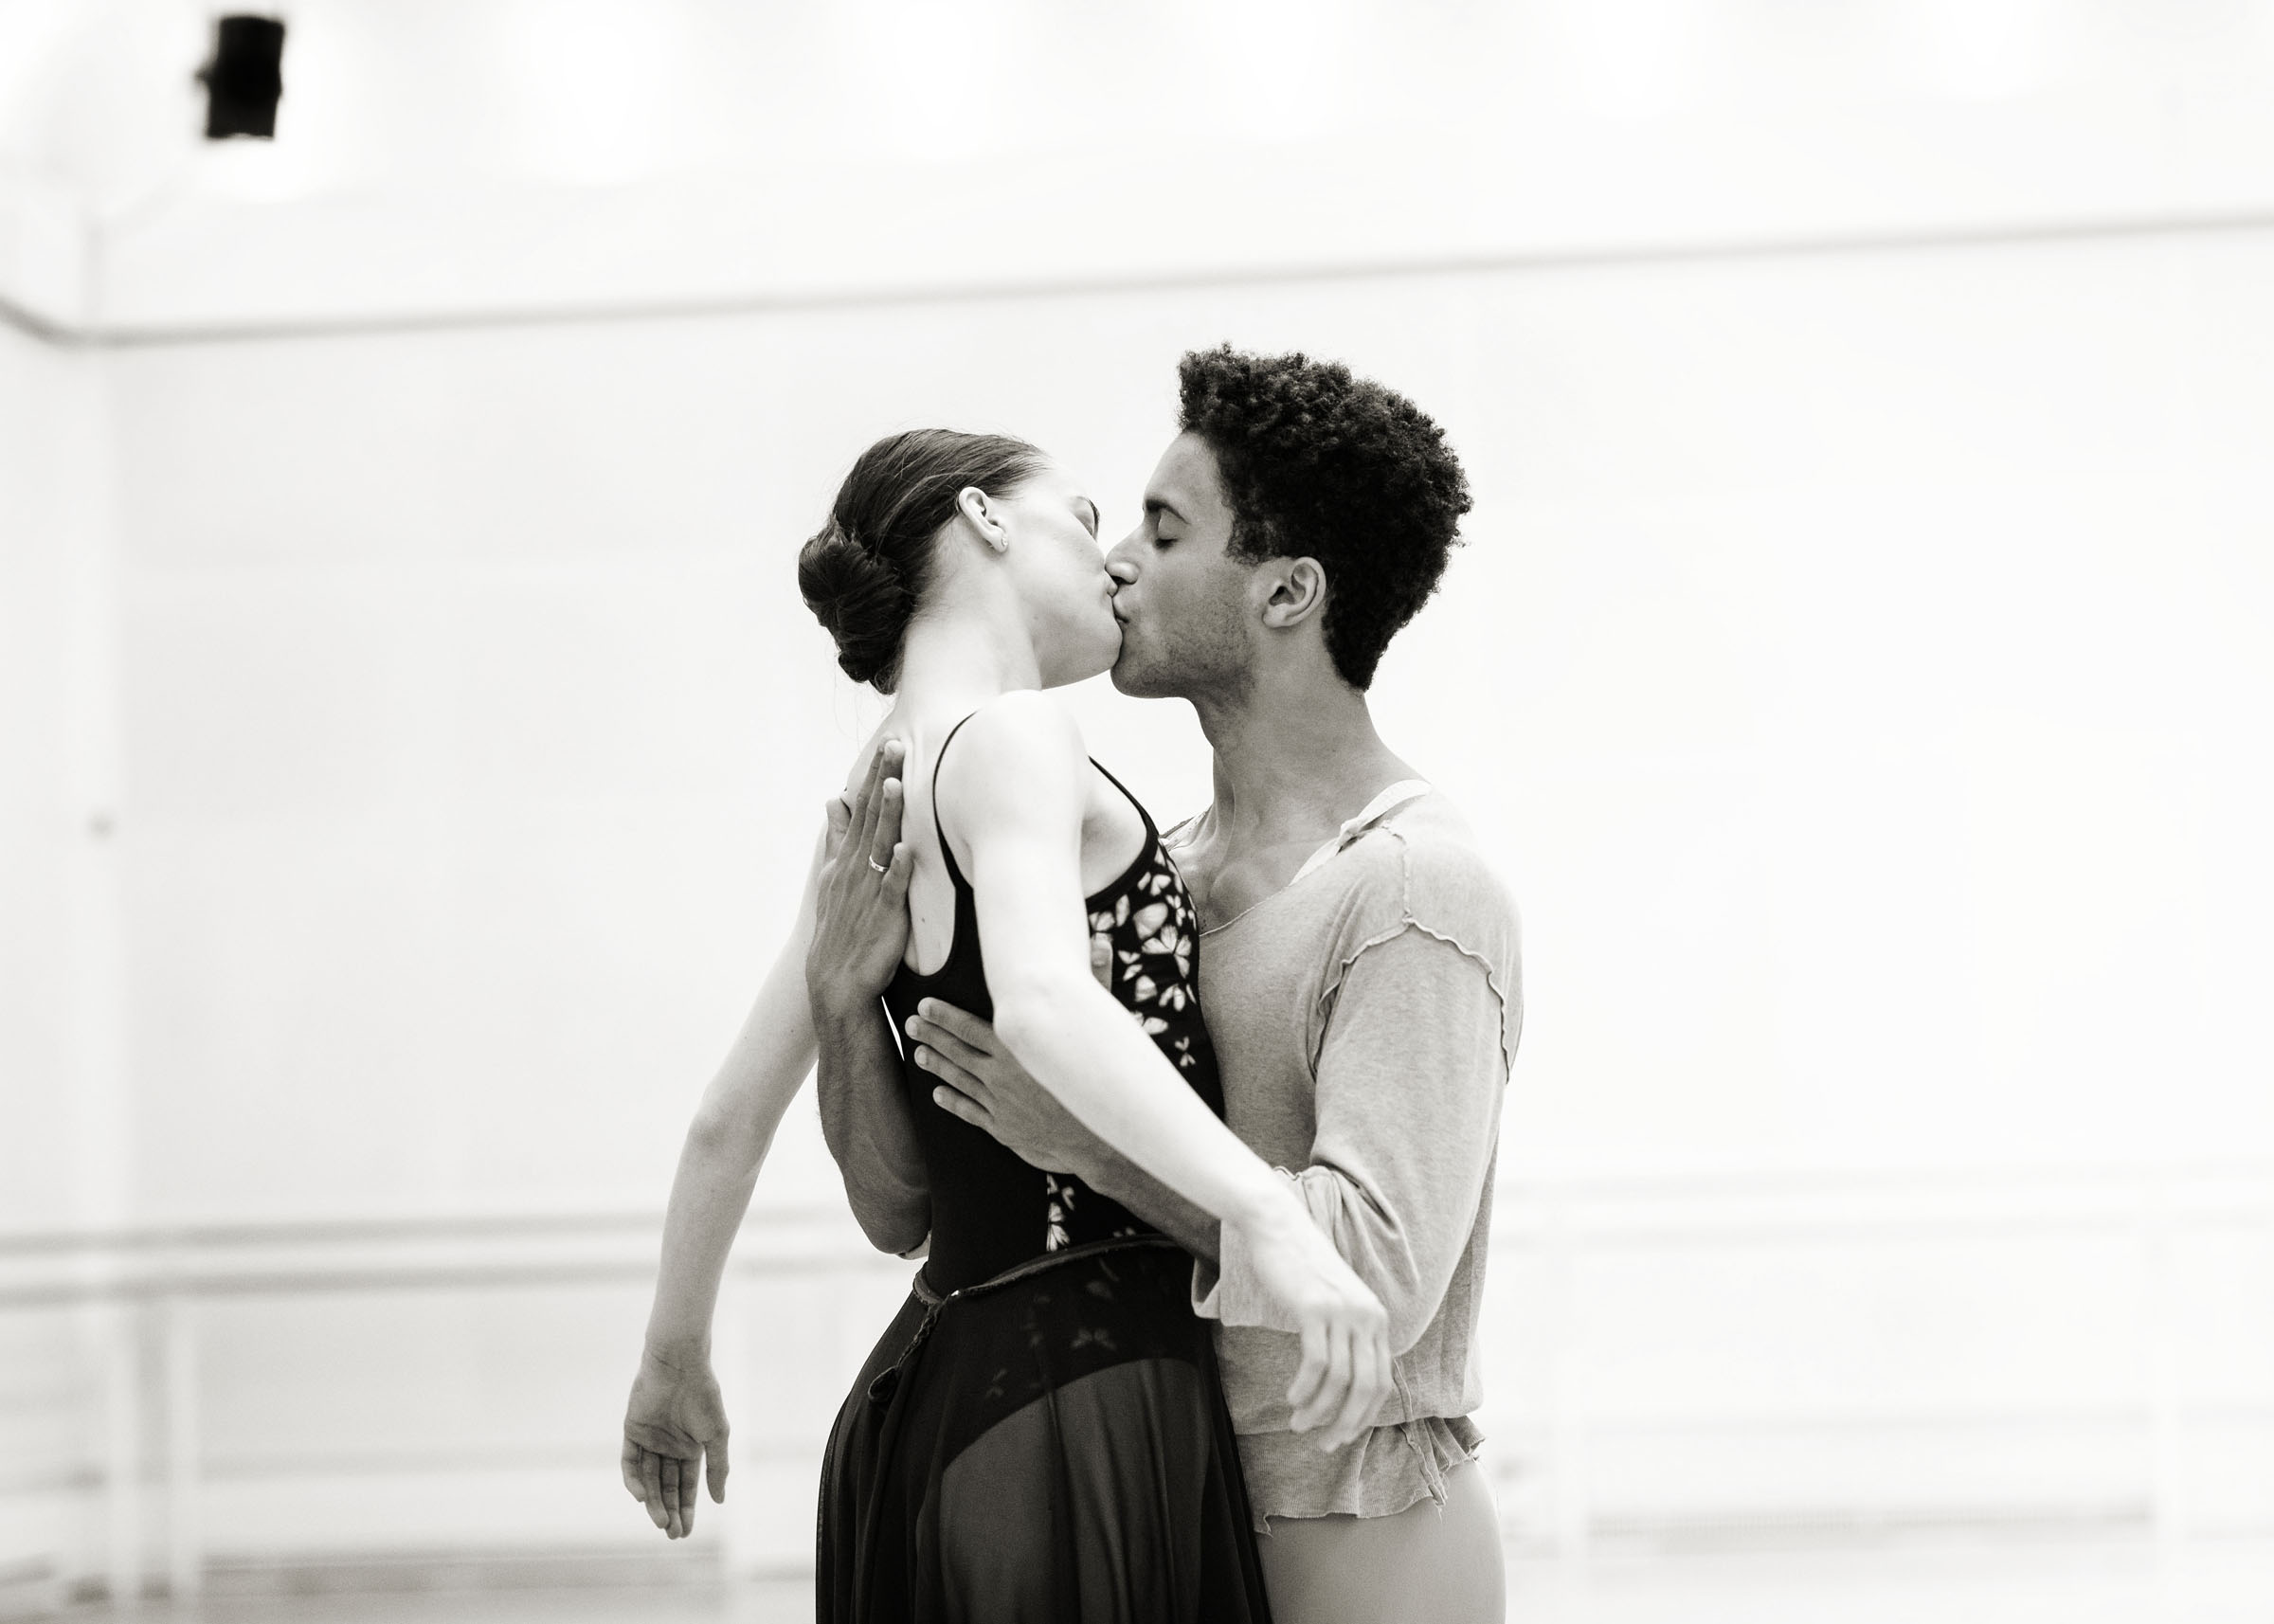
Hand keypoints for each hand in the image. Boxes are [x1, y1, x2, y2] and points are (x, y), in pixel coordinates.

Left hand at [620, 1346, 728, 1538]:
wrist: (680, 1365)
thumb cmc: (704, 1396)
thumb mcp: (716, 1436)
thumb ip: (717, 1468)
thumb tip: (720, 1500)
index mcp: (690, 1448)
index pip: (686, 1485)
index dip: (686, 1508)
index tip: (686, 1532)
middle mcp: (669, 1447)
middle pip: (666, 1487)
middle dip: (669, 1511)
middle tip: (672, 1534)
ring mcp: (650, 1440)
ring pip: (649, 1479)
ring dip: (653, 1501)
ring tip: (661, 1522)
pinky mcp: (632, 1432)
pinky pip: (631, 1462)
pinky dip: (634, 1480)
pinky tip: (641, 1496)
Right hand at [808, 741, 912, 1011]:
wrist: (837, 983)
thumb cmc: (842, 928)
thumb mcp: (834, 877)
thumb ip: (837, 838)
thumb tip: (834, 800)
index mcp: (848, 858)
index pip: (862, 808)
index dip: (874, 776)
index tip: (887, 745)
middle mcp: (856, 869)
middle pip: (871, 816)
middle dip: (883, 780)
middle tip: (895, 745)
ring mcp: (869, 891)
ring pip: (880, 845)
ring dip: (888, 814)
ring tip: (897, 783)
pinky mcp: (884, 916)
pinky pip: (891, 888)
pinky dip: (897, 869)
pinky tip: (905, 848)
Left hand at [908, 998, 1099, 1176]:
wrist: (1102, 1139)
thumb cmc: (1106, 1075)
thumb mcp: (1104, 1024)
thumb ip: (1097, 980)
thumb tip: (1100, 941)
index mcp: (1018, 1046)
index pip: (969, 1026)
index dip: (944, 1015)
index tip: (924, 1006)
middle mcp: (1002, 1074)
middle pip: (958, 1051)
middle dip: (932, 1036)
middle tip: (910, 1025)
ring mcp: (1000, 1103)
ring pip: (959, 1080)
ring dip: (937, 1065)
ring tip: (919, 1054)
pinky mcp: (1004, 1128)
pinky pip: (970, 1112)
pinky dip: (952, 1102)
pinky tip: (937, 1095)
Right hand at [1233, 1190, 1393, 1453]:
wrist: (1280, 1228)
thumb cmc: (1302, 1270)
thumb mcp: (1334, 1304)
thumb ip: (1345, 1335)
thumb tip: (1341, 1385)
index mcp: (1376, 1320)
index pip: (1380, 1382)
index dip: (1362, 1416)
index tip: (1340, 1435)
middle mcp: (1367, 1317)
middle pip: (1366, 1388)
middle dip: (1345, 1424)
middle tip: (1324, 1445)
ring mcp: (1343, 1312)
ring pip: (1340, 1380)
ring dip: (1319, 1411)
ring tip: (1298, 1425)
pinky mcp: (1316, 1308)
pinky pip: (1317, 1362)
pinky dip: (1305, 1388)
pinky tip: (1293, 1399)